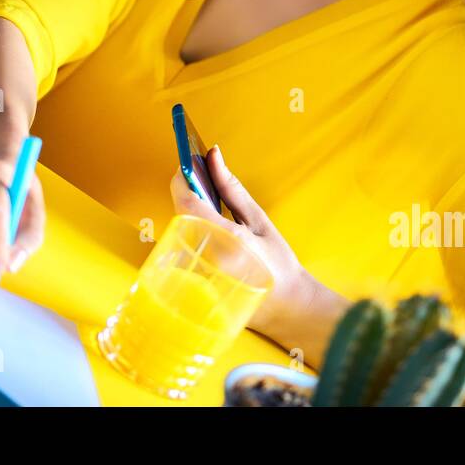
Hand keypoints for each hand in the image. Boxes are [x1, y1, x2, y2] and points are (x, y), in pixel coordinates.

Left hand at [169, 145, 307, 335]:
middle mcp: (206, 256)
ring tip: (209, 206)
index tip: (187, 164)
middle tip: (201, 181)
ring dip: (187, 211)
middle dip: (185, 192)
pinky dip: (190, 229)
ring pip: (178, 228)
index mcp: (225, 238)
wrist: (286, 308)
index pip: (186, 201)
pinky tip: (208, 229)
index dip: (181, 178)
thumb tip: (213, 156)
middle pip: (178, 213)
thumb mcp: (259, 220)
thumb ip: (232, 188)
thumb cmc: (277, 264)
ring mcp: (196, 272)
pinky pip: (182, 245)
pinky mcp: (192, 280)